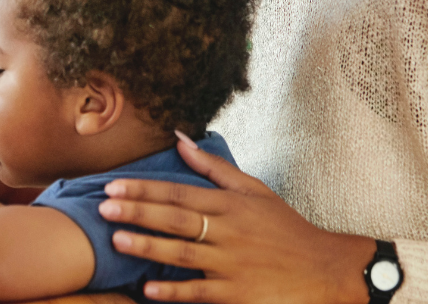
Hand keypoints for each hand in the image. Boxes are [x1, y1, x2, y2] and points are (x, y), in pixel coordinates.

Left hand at [98, 132, 378, 303]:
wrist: (324, 270)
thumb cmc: (285, 229)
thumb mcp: (255, 191)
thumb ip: (214, 168)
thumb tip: (180, 139)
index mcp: (231, 204)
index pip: (179, 193)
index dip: (144, 189)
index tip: (112, 186)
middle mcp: (230, 231)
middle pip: (176, 219)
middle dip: (138, 212)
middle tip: (103, 208)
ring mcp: (233, 264)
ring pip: (183, 254)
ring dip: (148, 247)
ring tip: (117, 240)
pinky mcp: (239, 294)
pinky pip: (201, 292)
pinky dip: (175, 291)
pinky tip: (149, 289)